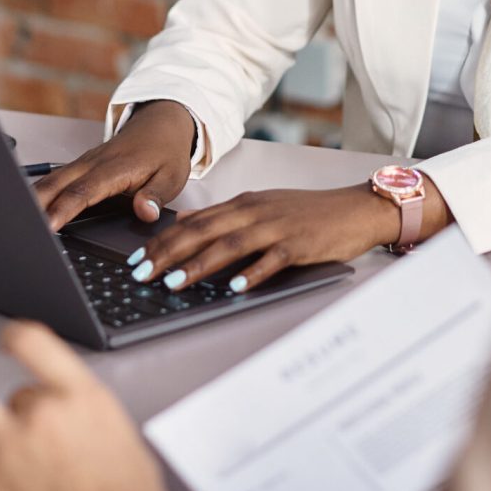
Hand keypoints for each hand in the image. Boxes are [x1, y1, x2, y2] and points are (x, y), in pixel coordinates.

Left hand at [0, 321, 167, 490]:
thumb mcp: (116, 429)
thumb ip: (81, 406)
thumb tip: (62, 403)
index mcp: (81, 396)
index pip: (33, 342)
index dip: (16, 335)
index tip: (10, 337)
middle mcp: (45, 415)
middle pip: (18, 394)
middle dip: (21, 408)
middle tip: (14, 414)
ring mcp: (11, 449)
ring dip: (4, 439)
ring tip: (24, 458)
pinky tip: (5, 478)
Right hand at [34, 100, 195, 231]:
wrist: (161, 124)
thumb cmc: (165, 152)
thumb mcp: (172, 176)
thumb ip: (157, 195)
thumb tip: (145, 212)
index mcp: (115, 168)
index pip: (84, 191)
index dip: (65, 209)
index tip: (50, 226)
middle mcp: (94, 163)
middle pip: (57, 184)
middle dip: (37, 205)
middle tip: (25, 229)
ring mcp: (84, 163)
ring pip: (51, 180)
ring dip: (34, 199)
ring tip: (21, 223)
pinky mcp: (80, 166)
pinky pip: (55, 179)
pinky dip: (40, 193)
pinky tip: (30, 210)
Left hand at [126, 179, 452, 293]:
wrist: (355, 209)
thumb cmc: (309, 213)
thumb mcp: (263, 206)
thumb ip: (226, 216)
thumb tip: (185, 224)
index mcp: (245, 203)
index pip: (194, 222)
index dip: (162, 240)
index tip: (135, 259)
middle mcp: (256, 211)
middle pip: (204, 231)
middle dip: (168, 253)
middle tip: (140, 274)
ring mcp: (277, 227)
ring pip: (230, 244)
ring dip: (199, 264)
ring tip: (173, 283)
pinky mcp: (299, 244)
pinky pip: (271, 259)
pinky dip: (251, 272)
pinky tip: (234, 287)